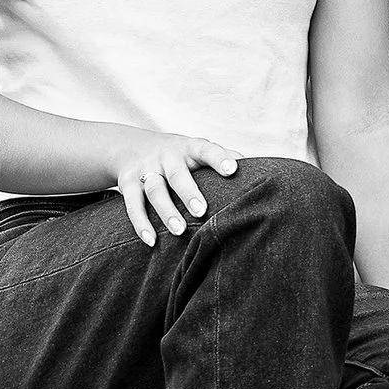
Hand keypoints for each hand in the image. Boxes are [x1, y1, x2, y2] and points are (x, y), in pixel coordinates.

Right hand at [110, 131, 239, 246]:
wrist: (132, 147)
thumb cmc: (181, 156)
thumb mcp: (199, 151)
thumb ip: (226, 158)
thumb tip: (261, 171)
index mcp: (190, 148)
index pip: (207, 150)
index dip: (220, 159)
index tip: (233, 170)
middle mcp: (167, 156)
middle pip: (178, 174)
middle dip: (189, 192)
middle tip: (202, 211)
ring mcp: (146, 169)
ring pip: (155, 190)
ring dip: (166, 212)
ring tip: (179, 231)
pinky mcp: (127, 182)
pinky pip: (132, 204)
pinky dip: (141, 224)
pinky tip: (151, 241)